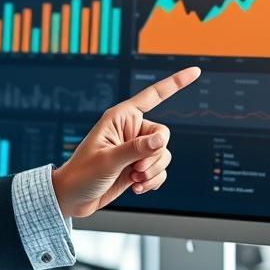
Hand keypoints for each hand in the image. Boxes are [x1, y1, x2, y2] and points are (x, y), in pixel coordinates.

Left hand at [50, 67, 199, 217]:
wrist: (73, 198)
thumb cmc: (82, 174)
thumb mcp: (108, 160)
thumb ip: (137, 148)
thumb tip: (163, 139)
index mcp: (121, 117)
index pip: (153, 96)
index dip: (175, 83)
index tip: (195, 71)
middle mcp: (131, 130)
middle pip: (164, 135)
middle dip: (154, 156)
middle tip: (135, 168)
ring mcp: (136, 149)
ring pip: (164, 155)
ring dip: (152, 171)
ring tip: (132, 179)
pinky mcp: (138, 166)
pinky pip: (160, 170)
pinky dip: (152, 181)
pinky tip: (136, 187)